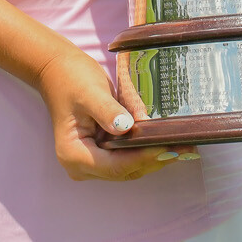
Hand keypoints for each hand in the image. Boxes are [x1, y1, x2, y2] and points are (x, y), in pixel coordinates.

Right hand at [38, 48, 194, 181]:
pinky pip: (128, 156)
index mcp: (74, 154)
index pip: (115, 165)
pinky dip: (146, 149)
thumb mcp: (90, 92)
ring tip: (183, 146)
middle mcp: (82, 165)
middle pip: (124, 170)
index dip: (142, 157)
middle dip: (154, 159)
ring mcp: (92, 161)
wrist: (57, 70)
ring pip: (129, 167)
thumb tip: (126, 128)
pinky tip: (166, 141)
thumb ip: (107, 111)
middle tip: (184, 147)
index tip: (166, 146)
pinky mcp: (102, 152)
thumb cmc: (70, 78)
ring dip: (155, 156)